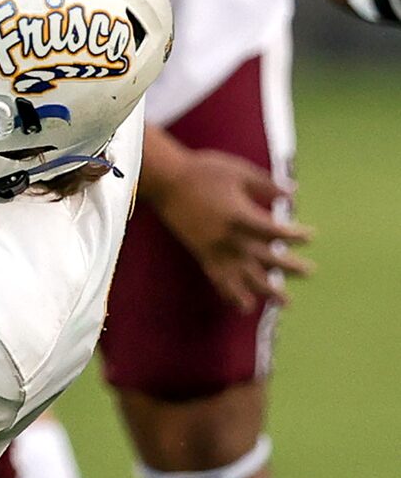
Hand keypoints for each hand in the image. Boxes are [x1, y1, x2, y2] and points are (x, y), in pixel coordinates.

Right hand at [144, 141, 312, 312]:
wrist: (166, 182)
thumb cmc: (203, 171)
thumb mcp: (240, 171)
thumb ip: (267, 185)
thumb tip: (293, 195)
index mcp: (239, 216)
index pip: (273, 231)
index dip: (293, 235)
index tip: (309, 236)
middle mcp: (228, 239)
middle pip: (264, 258)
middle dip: (287, 266)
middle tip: (309, 272)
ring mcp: (214, 249)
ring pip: (244, 276)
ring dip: (266, 291)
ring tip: (285, 302)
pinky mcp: (202, 254)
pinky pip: (219, 279)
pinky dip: (232, 294)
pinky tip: (244, 306)